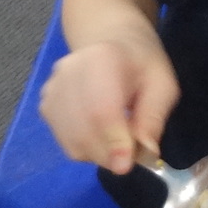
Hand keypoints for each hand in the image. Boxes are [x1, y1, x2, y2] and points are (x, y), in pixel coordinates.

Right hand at [39, 38, 179, 175]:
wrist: (110, 42)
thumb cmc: (141, 64)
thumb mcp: (163, 84)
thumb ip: (154, 117)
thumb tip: (146, 152)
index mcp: (103, 59)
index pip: (101, 108)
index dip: (113, 141)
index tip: (126, 165)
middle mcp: (69, 73)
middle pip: (83, 129)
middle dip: (110, 155)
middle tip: (133, 156)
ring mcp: (52, 90)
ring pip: (72, 141)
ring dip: (99, 154)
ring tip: (119, 138)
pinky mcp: (45, 105)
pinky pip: (65, 141)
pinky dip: (86, 149)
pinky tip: (100, 133)